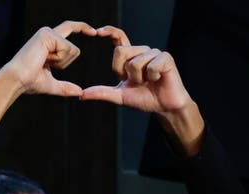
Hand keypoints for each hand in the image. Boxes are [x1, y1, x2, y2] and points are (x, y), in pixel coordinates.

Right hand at [0, 21, 97, 121]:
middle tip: (45, 66)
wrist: (17, 80)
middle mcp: (48, 33)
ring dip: (60, 63)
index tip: (94, 32)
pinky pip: (67, 49)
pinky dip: (58, 59)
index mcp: (48, 41)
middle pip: (74, 49)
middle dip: (65, 64)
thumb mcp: (51, 85)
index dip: (83, 27)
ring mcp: (48, 32)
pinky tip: (44, 59)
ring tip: (43, 62)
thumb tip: (79, 92)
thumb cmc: (29, 82)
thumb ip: (65, 87)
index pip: (69, 29)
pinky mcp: (48, 34)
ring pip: (72, 50)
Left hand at [81, 26, 202, 154]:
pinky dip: (152, 77)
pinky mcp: (165, 58)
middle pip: (121, 51)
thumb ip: (102, 92)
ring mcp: (154, 53)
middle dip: (124, 72)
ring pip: (135, 62)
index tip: (98, 31)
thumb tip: (82, 94)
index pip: (119, 38)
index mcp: (130, 57)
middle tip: (136, 82)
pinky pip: (150, 66)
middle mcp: (142, 51)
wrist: (163, 107)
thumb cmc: (144, 99)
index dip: (110, 32)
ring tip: (149, 82)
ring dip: (139, 78)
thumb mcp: (119, 96)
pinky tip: (158, 79)